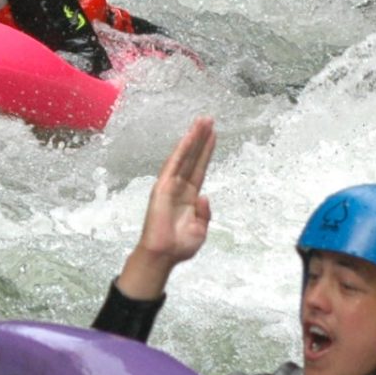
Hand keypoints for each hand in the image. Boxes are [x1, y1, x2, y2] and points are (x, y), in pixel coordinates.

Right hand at [114, 116, 214, 301]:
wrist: (163, 255)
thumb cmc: (179, 246)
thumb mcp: (200, 230)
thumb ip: (205, 213)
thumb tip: (204, 197)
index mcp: (189, 197)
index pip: (200, 168)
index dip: (207, 152)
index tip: (213, 136)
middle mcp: (180, 187)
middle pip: (193, 157)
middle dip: (201, 138)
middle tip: (208, 119)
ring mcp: (170, 185)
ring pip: (184, 156)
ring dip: (193, 138)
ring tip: (202, 121)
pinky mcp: (162, 187)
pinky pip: (174, 164)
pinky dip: (181, 150)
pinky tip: (188, 137)